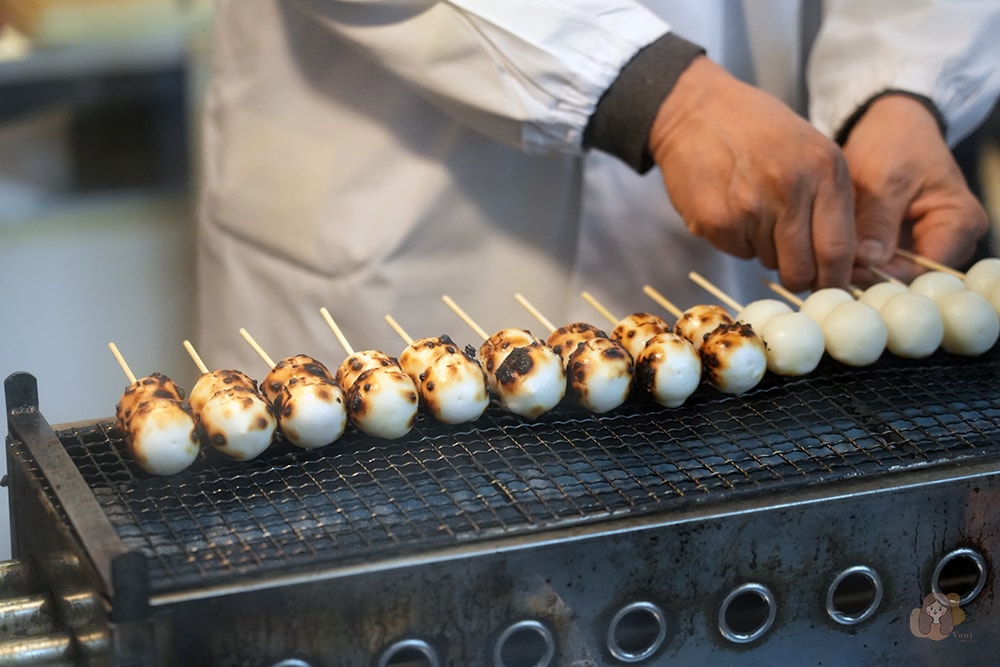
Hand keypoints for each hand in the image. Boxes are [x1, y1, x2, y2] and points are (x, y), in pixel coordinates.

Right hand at [648, 56, 855, 291]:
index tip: (828, 283)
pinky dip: (736, 239)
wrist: (696, 110)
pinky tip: (729, 205)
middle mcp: (790, 189)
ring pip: (767, 262)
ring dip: (764, 248)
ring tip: (753, 208)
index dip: (833, 277)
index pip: (838, 251)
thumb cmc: (758, 130)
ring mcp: (750, 208)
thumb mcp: (812, 150)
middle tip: (788, 259)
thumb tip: (843, 262)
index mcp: (825, 170)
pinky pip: (737, 252)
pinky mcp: (716, 221)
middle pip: (802, 270)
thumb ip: (830, 201)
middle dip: (797, 274)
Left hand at [842, 94, 988, 284]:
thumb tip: (868, 262)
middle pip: (908, 277)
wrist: (889, 127)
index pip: (924, 269)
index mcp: (960, 223)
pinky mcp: (904, 246)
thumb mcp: (883, 180)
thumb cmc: (893, 145)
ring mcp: (928, 246)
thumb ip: (877, 222)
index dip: (884, 275)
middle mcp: (952, 242)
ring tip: (824, 262)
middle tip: (825, 273)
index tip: (844, 271)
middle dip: (868, 275)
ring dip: (860, 270)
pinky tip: (831, 256)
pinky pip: (881, 264)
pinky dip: (858, 261)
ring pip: (891, 274)